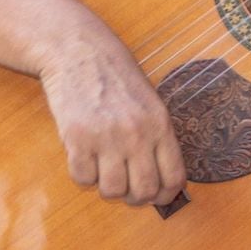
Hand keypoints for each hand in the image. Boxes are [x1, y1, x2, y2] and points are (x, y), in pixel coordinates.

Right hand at [39, 21, 186, 207]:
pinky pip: (82, 178)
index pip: (174, 178)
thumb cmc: (116, 77)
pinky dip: (82, 174)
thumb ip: (158, 139)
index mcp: (161, 125)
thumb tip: (164, 182)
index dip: (165, 195)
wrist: (79, 52)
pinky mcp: (77, 138)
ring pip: (112, 190)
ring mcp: (106, 137)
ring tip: (102, 168)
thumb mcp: (151, 103)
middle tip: (126, 187)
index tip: (156, 196)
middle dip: (134, 197)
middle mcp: (137, 134)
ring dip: (106, 186)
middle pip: (143, 191)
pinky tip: (84, 157)